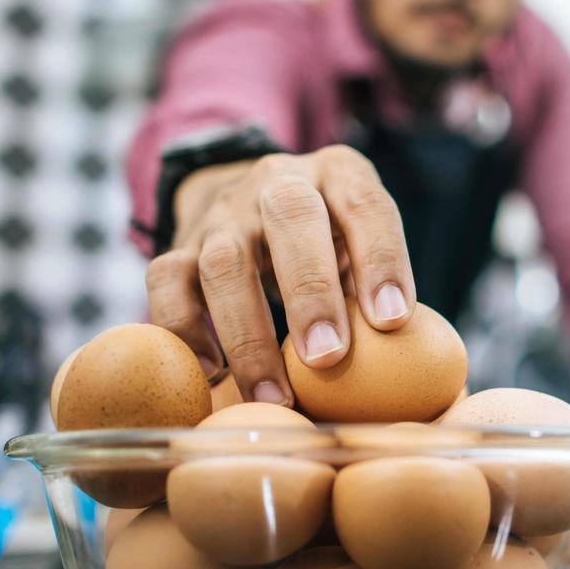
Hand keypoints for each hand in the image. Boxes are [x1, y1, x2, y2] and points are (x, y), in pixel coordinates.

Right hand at [144, 145, 414, 404]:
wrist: (250, 197)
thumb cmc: (328, 239)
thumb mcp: (360, 241)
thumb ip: (374, 284)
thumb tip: (403, 366)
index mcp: (338, 173)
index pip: (365, 205)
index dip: (381, 259)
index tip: (392, 322)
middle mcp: (278, 181)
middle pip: (291, 217)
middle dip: (311, 292)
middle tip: (328, 358)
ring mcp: (224, 213)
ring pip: (224, 261)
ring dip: (248, 333)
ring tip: (274, 395)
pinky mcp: (181, 244)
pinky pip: (166, 280)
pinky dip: (185, 330)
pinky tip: (213, 374)